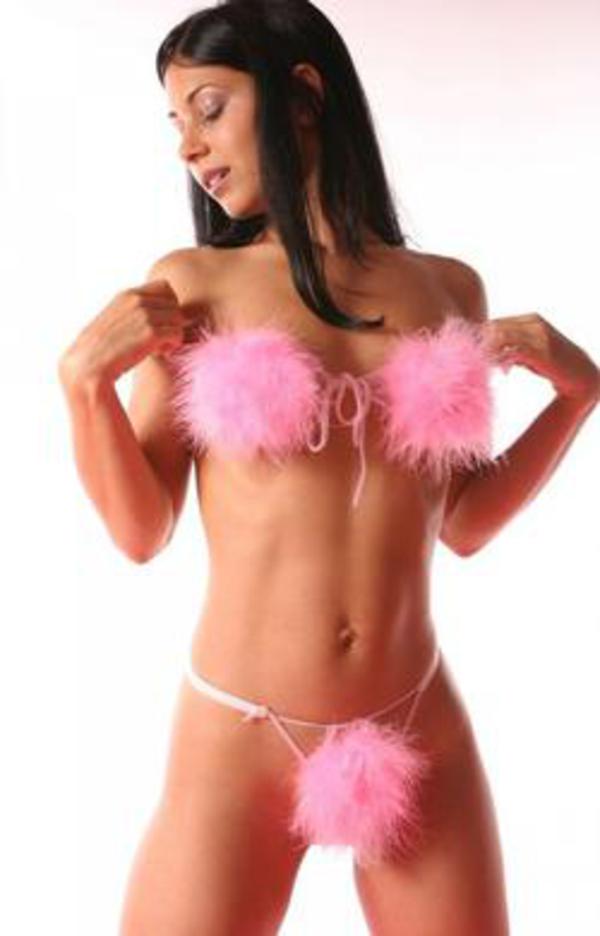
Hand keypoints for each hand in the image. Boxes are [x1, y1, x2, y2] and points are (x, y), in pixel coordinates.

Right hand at [58, 279, 199, 386]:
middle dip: (170, 322)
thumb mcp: (114, 322)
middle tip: (158, 339)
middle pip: (175, 304)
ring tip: (156, 348)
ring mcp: (144, 315)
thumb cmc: (100, 352)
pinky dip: (172, 346)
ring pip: (179, 320)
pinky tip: (158, 354)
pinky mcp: (150, 333)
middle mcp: (136, 300)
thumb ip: (133, 312)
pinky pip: (178, 334)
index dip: (167, 306)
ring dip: (172, 335)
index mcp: (127, 295)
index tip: (157, 324)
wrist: (87, 369)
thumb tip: (159, 313)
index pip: (165, 287)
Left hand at [482, 313, 599, 402]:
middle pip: (495, 327)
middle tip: (481, 362)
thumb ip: (513, 347)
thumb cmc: (553, 365)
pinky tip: (505, 372)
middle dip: (483, 345)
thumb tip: (489, 353)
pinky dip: (503, 360)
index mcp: (532, 319)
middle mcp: (535, 323)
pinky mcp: (541, 350)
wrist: (581, 375)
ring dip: (491, 353)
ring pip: (501, 337)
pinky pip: (512, 351)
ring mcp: (538, 335)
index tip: (478, 355)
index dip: (483, 338)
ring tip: (492, 367)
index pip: (496, 322)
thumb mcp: (530, 351)